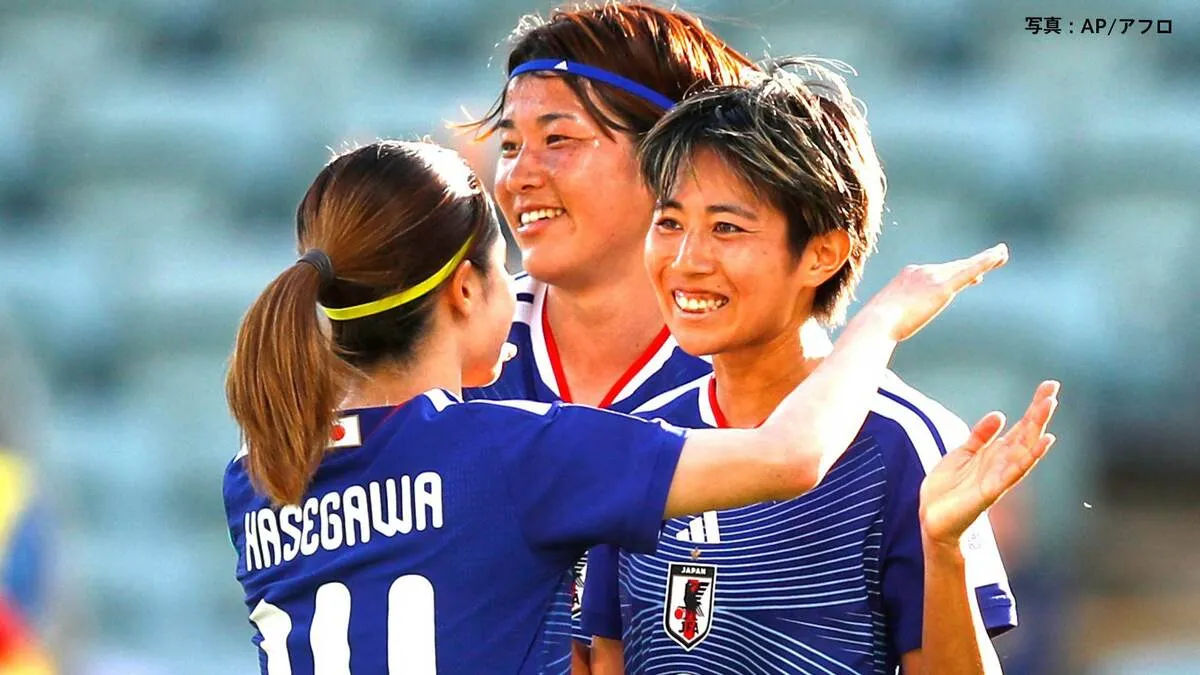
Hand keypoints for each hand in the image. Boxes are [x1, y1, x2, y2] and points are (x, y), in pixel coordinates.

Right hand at [861, 244, 1008, 341]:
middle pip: (954, 266)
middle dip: (975, 263)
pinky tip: (998, 256)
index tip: (970, 276)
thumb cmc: (876, 325)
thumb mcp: (885, 317)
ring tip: (1002, 254)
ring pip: (965, 266)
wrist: (876, 322)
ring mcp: (932, 277)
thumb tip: (887, 328)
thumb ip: (894, 315)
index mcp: (908, 276)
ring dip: (987, 259)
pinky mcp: (942, 287)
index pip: (937, 272)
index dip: (955, 272)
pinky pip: (969, 271)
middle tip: (995, 257)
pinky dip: (985, 262)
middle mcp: (922, 271)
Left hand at [919, 380, 1059, 545]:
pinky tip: (1042, 443)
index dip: (1034, 406)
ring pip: (1024, 448)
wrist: (932, 517)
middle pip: (1026, 434)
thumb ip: (981, 436)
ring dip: (1037, 428)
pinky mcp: (990, 491)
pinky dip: (1028, 457)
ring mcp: (999, 476)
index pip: (1021, 426)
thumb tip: (1000, 414)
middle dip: (1039, 412)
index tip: (1049, 386)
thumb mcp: (963, 453)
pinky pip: (1013, 472)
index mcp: (996, 453)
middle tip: (1053, 390)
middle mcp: (1002, 463)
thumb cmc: (949, 488)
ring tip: (1049, 407)